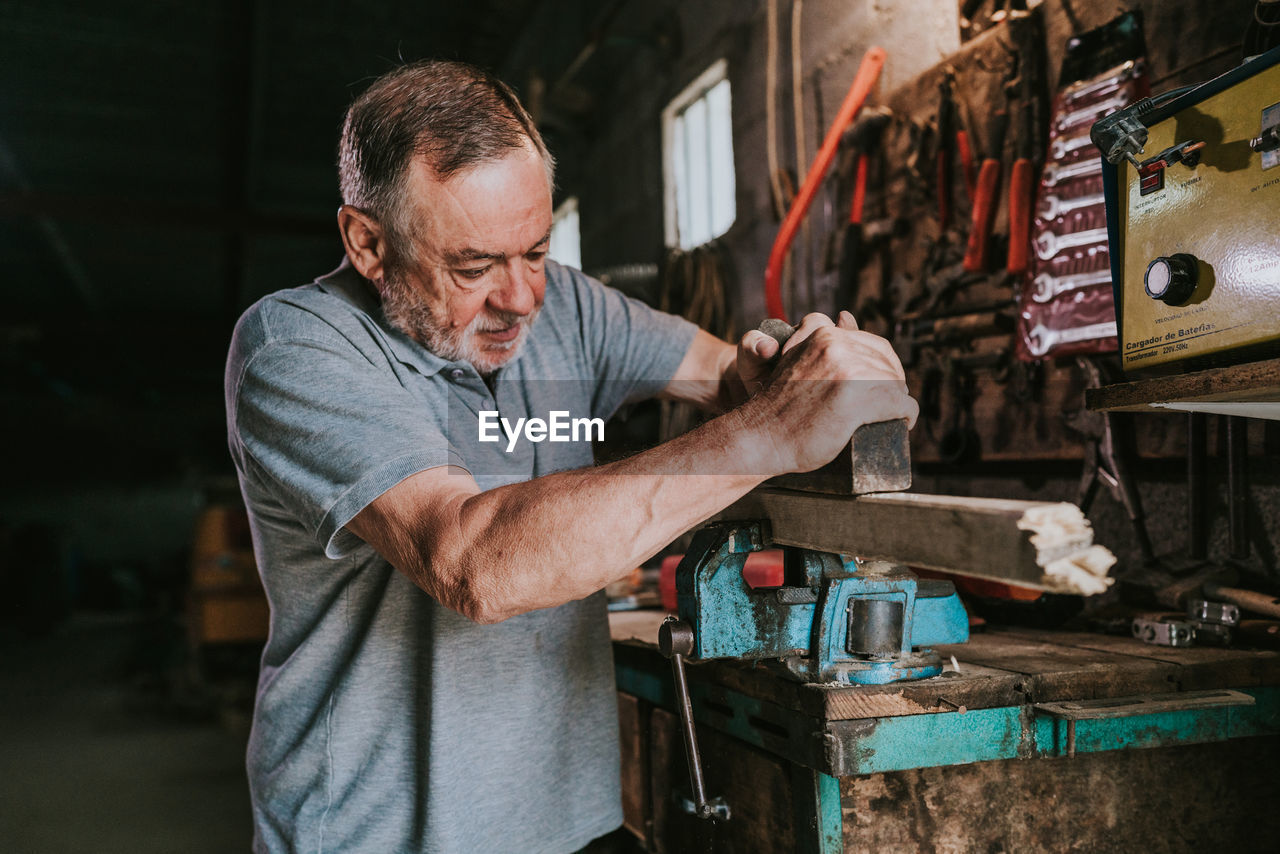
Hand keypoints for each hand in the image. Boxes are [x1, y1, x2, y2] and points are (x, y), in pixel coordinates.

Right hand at [739, 311, 917, 474]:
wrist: (760, 437)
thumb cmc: (779, 404)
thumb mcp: (797, 358)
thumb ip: (820, 338)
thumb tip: (847, 316)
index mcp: (824, 334)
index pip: (874, 345)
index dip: (882, 366)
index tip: (880, 384)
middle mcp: (837, 347)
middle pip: (886, 364)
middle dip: (891, 385)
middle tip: (889, 405)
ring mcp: (849, 373)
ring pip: (896, 384)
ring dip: (898, 402)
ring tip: (893, 416)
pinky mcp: (859, 401)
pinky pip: (902, 405)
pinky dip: (907, 416)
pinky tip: (902, 424)